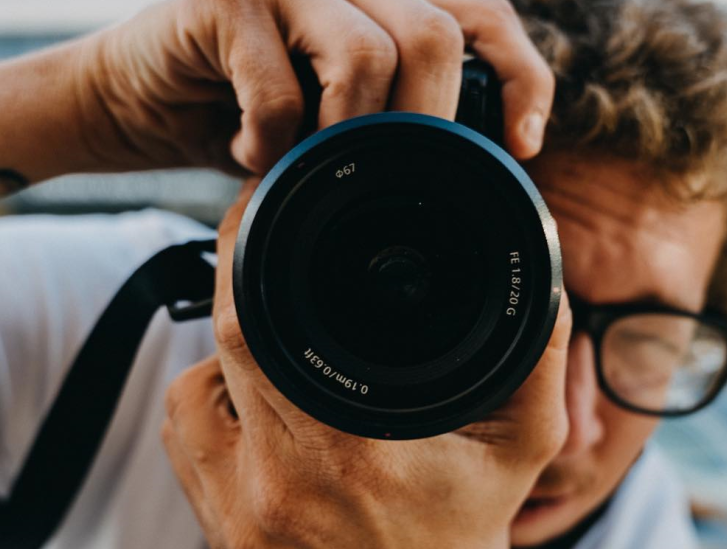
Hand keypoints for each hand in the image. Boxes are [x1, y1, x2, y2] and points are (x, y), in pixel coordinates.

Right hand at [77, 0, 554, 176]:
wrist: (136, 97)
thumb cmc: (242, 116)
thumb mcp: (330, 129)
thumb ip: (384, 132)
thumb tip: (453, 184)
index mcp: (384, 6)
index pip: (484, 17)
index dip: (521, 78)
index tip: (521, 149)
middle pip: (435, 35)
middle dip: (425, 127)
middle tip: (391, 180)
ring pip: (365, 54)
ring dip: (342, 136)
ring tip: (304, 165)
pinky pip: (278, 86)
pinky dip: (270, 141)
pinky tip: (249, 154)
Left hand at [161, 180, 571, 548]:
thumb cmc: (463, 532)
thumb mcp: (518, 447)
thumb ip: (534, 362)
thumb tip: (541, 283)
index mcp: (350, 456)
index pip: (257, 325)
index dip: (247, 252)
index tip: (261, 209)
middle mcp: (275, 488)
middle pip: (220, 345)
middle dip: (238, 282)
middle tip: (265, 250)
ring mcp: (235, 517)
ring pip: (188, 391)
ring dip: (227, 355)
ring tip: (280, 348)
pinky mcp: (217, 531)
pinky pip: (185, 440)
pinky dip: (211, 405)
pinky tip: (257, 404)